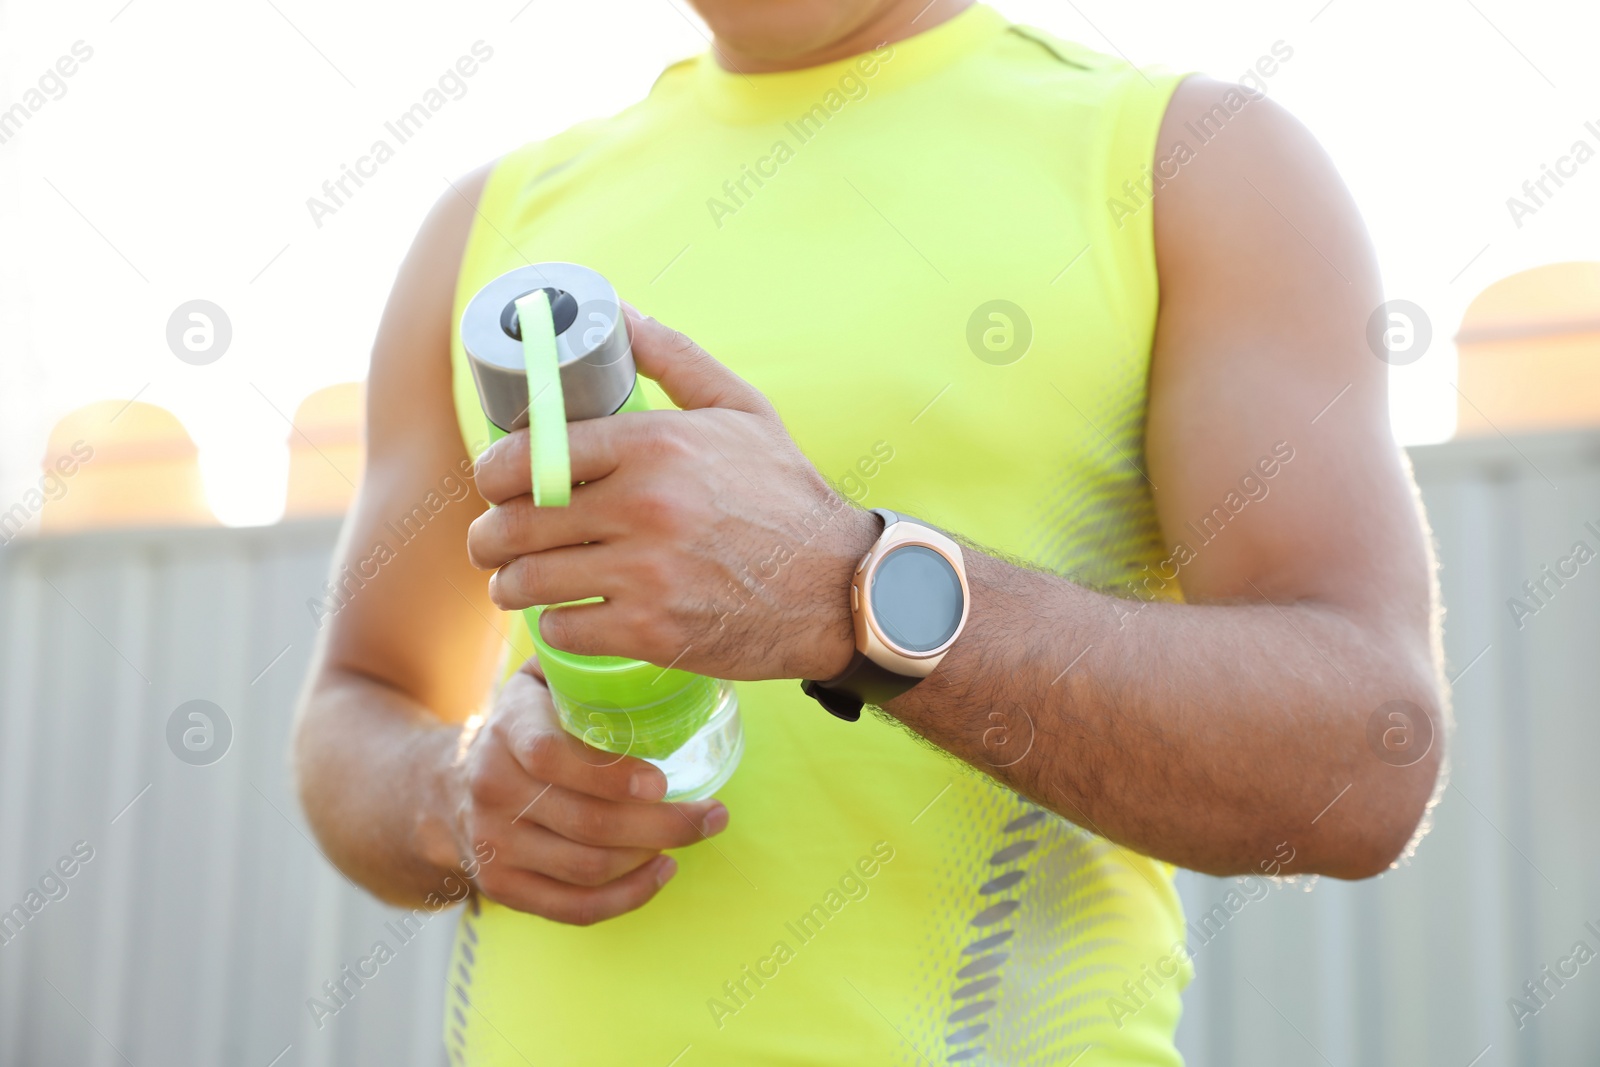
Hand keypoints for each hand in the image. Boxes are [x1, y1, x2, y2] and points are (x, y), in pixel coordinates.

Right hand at [442, 660, 727, 924]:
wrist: (444, 786)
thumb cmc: (521, 725)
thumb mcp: (536, 681)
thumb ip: (578, 665)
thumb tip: (653, 646)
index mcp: (506, 730)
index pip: (551, 755)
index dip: (611, 774)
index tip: (663, 779)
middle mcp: (491, 789)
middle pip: (587, 822)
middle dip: (665, 823)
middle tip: (714, 813)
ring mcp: (493, 843)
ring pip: (587, 866)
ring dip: (653, 856)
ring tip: (694, 834)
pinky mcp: (500, 886)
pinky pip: (573, 907)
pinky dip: (627, 897)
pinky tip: (661, 871)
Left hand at [466, 307, 877, 681]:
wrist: (840, 587)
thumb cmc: (787, 495)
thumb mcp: (742, 409)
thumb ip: (675, 359)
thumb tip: (619, 312)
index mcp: (655, 445)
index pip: (528, 454)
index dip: (491, 473)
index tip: (491, 483)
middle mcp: (644, 507)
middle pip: (514, 523)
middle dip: (489, 536)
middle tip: (493, 541)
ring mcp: (645, 574)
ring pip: (527, 581)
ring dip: (512, 584)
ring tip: (518, 581)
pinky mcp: (652, 632)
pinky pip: (561, 631)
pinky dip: (556, 625)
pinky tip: (570, 614)